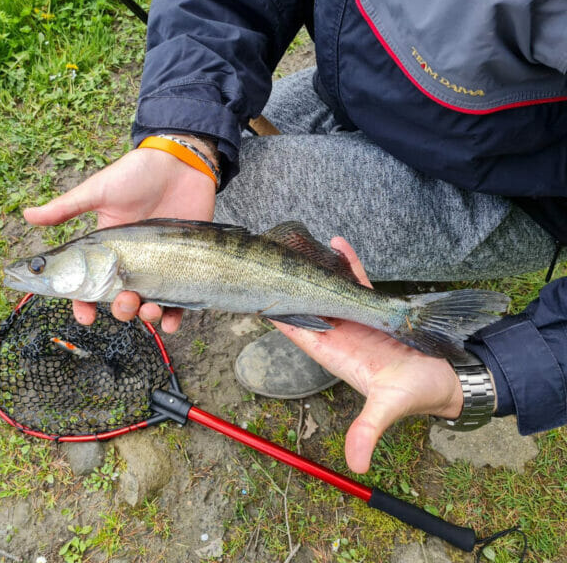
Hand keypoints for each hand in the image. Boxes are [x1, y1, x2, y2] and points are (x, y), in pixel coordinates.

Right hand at [24, 145, 215, 331]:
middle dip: (120, 309)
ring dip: (145, 315)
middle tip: (125, 300)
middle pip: (120, 300)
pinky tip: (170, 322)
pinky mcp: (184, 266)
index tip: (86, 316)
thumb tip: (28, 214)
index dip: (84, 304)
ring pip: (148, 305)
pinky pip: (178, 302)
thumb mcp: (98, 191)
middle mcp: (131, 263)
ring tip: (147, 308)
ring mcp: (158, 266)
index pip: (90, 285)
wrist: (180, 163)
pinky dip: (174, 318)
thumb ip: (66, 207)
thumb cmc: (136, 175)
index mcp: (107, 250)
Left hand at [271, 237, 463, 473]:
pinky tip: (336, 242)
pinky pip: (356, 280)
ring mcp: (355, 320)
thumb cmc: (418, 393)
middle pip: (306, 307)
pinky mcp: (375, 308)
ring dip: (314, 271)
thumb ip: (369, 429)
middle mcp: (340, 335)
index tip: (257, 294)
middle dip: (287, 287)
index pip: (298, 333)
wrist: (449, 379)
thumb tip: (355, 464)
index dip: (278, 315)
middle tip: (268, 259)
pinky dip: (347, 262)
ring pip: (327, 290)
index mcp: (335, 354)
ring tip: (295, 245)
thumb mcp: (390, 408)